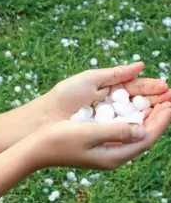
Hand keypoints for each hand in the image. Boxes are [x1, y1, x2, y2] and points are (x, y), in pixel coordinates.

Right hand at [31, 101, 170, 169]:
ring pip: (134, 137)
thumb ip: (116, 132)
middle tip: (168, 100)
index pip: (145, 138)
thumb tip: (141, 130)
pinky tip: (132, 113)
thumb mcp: (88, 132)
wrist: (35, 150)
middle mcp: (112, 158)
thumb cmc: (58, 139)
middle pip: (143, 139)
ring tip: (156, 104)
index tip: (169, 104)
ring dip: (146, 120)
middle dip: (157, 119)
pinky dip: (132, 123)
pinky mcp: (97, 149)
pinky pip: (123, 136)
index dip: (160, 121)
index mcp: (113, 156)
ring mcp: (104, 154)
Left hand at [40, 62, 170, 121]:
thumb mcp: (89, 80)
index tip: (166, 88)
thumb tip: (142, 65)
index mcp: (109, 91)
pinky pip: (125, 132)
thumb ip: (115, 74)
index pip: (136, 88)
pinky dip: (138, 128)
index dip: (152, 88)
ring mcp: (108, 123)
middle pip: (140, 104)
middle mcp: (111, 108)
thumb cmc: (64, 97)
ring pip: (136, 118)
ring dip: (152, 115)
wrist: (44, 118)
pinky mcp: (104, 136)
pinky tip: (149, 125)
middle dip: (157, 101)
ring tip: (167, 110)